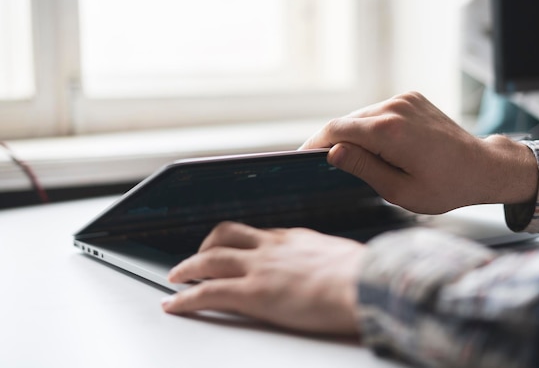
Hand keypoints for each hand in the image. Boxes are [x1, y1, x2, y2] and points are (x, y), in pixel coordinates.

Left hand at [161, 221, 364, 334]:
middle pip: (225, 235)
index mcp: (293, 238)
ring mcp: (259, 268)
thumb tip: (334, 271)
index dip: (237, 241)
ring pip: (209, 259)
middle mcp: (270, 247)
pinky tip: (173, 305)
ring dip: (187, 267)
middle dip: (205, 245)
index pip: (255, 234)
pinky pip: (207, 292)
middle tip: (196, 258)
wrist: (363, 282)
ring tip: (175, 277)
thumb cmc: (361, 274)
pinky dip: (185, 298)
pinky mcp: (252, 294)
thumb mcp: (341, 257)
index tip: (231, 247)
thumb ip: (326, 261)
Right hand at [301, 91, 537, 213]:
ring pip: (361, 115)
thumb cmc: (446, 186)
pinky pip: (379, 111)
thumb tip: (332, 153)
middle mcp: (394, 108)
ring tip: (359, 160)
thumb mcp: (400, 190)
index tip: (303, 158)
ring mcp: (404, 99)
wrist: (483, 167)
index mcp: (390, 132)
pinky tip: (380, 148)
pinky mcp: (412, 98)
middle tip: (328, 166)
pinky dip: (372, 127)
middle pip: (346, 122)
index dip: (315, 144)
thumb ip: (363, 168)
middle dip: (334, 142)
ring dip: (354, 135)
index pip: (336, 130)